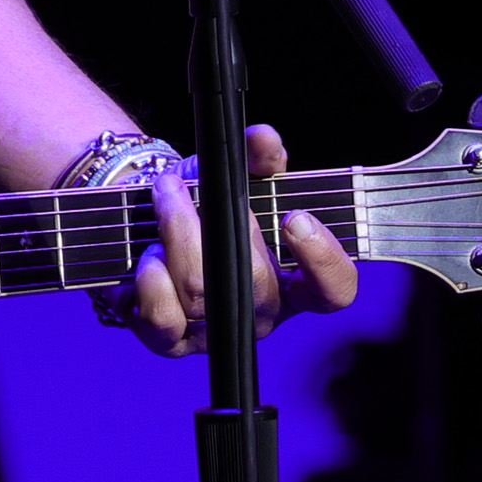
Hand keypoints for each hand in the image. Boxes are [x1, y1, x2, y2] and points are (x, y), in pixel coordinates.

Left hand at [105, 123, 358, 358]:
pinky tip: (149, 254)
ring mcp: (215, 334)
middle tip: (191, 188)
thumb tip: (264, 139)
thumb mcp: (235, 176)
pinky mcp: (169, 341)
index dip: (324, 261)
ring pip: (200, 290)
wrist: (149, 226)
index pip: (333, 291)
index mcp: (293, 281)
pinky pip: (161, 317)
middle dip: (217, 222)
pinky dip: (150, 275)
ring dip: (174, 231)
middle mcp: (260, 314)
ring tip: (164, 202)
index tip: (296, 218)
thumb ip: (258, 157)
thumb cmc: (206, 205)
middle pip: (255, 282)